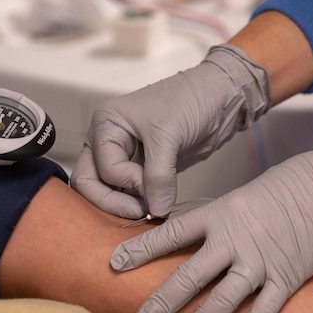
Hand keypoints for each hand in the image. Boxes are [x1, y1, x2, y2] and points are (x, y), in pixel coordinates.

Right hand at [71, 44, 269, 218]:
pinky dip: (142, 204)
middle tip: (141, 213)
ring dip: (127, 206)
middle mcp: (109, 141)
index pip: (102, 169)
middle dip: (113, 202)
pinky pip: (132, 194)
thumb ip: (158, 177)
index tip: (153, 183)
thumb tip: (155, 212)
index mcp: (106, 124)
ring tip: (154, 211)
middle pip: (91, 183)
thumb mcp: (169, 136)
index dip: (127, 182)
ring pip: (109, 192)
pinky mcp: (145, 169)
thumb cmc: (191, 100)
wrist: (221, 98)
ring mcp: (126, 156)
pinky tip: (158, 209)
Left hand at [110, 132, 312, 312]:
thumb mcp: (241, 196)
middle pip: (189, 277)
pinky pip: (263, 312)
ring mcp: (260, 261)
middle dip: (161, 303)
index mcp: (219, 215)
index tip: (116, 263)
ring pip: (222, 300)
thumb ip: (217, 222)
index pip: (170, 234)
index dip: (141, 250)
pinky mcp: (287, 277)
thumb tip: (192, 242)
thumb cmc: (287, 186)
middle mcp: (234, 240)